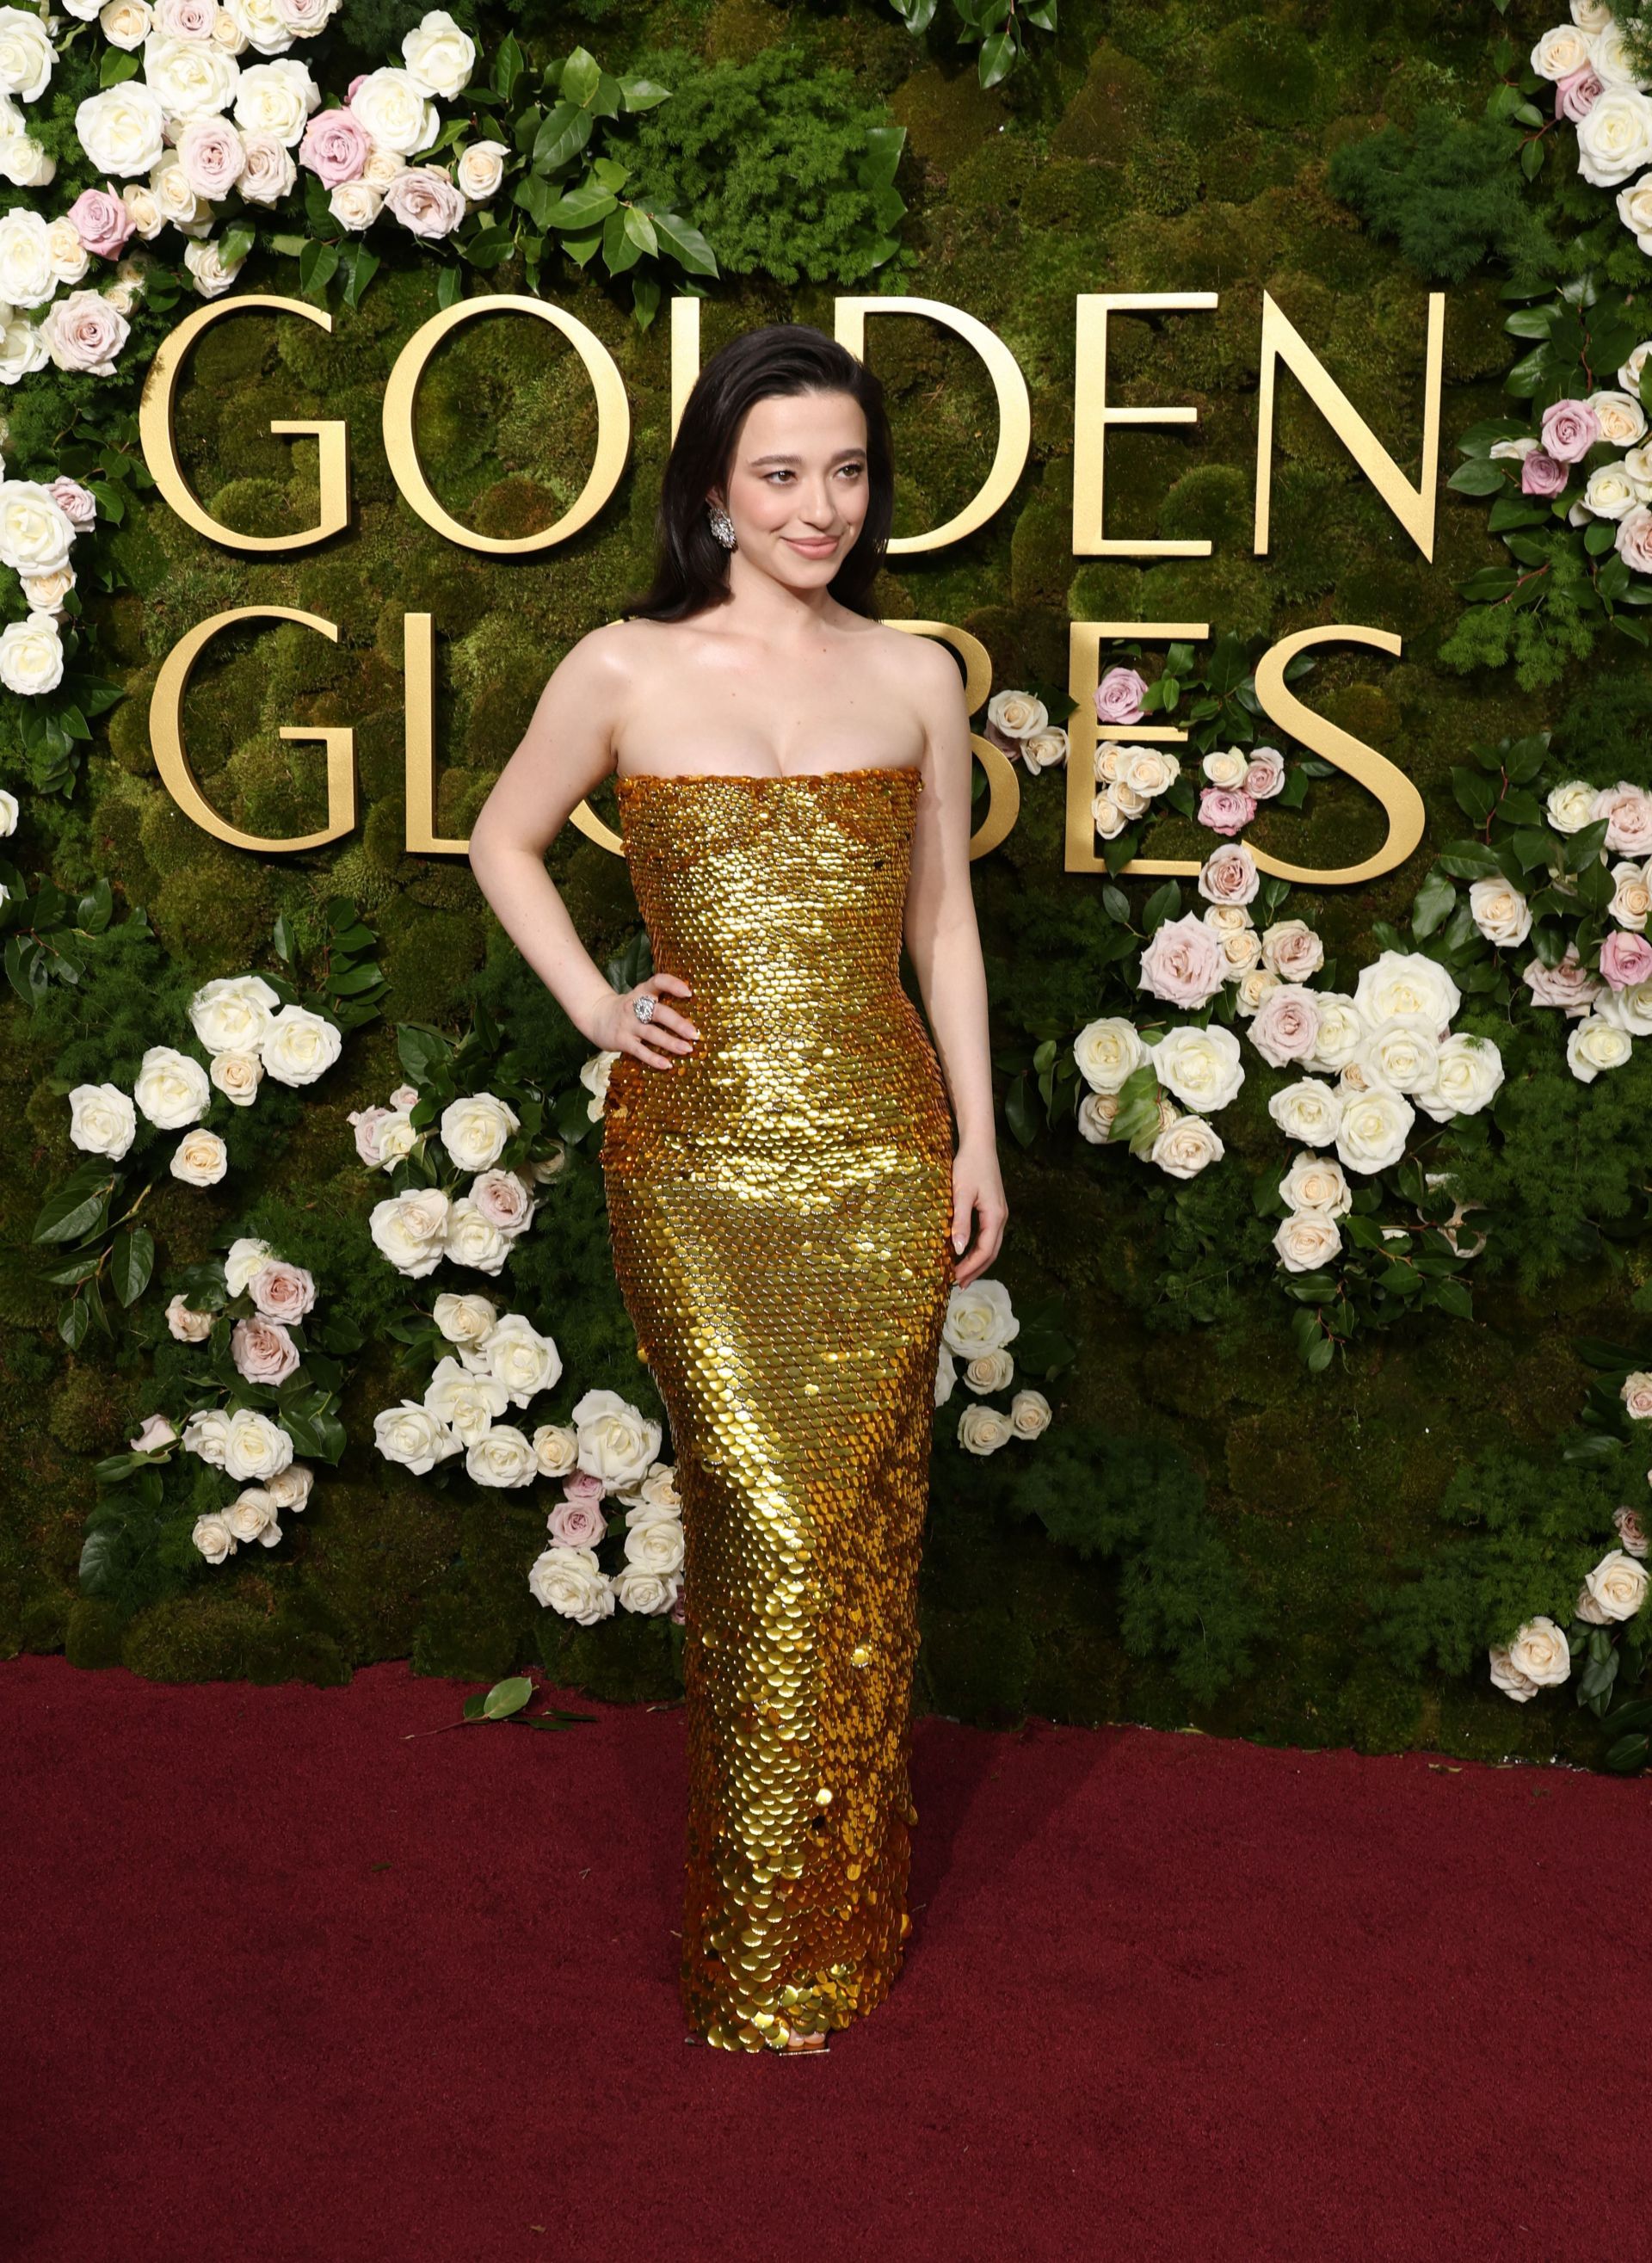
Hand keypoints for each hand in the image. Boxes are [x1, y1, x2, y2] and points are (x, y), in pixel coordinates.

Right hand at [586, 971, 698, 1070]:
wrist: (596, 1015)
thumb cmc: (629, 1008)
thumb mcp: (641, 997)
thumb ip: (661, 1002)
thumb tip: (694, 1015)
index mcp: (642, 992)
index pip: (657, 982)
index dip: (673, 985)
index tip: (688, 992)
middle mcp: (635, 1006)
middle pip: (658, 1012)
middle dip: (678, 1023)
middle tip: (694, 1033)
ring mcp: (628, 1024)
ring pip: (651, 1033)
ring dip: (670, 1042)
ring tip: (687, 1049)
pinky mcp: (622, 1040)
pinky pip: (640, 1051)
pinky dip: (654, 1059)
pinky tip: (667, 1065)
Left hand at [950, 1142, 1006, 1285]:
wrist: (979, 1145)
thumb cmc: (969, 1166)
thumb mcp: (961, 1194)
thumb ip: (960, 1222)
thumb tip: (958, 1249)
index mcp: (995, 1216)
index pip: (985, 1251)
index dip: (971, 1267)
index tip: (954, 1278)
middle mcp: (1001, 1218)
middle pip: (992, 1253)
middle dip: (976, 1270)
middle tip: (958, 1285)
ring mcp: (999, 1214)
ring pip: (991, 1246)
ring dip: (978, 1262)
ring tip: (962, 1276)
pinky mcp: (993, 1209)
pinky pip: (988, 1236)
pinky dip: (978, 1249)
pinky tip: (966, 1252)